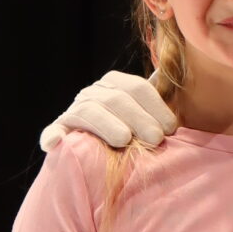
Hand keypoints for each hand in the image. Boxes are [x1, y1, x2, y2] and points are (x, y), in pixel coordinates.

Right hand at [40, 72, 177, 154]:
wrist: (106, 157)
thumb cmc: (138, 135)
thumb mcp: (153, 114)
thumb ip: (165, 97)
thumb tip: (179, 73)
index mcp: (116, 83)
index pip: (138, 88)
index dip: (156, 107)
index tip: (172, 128)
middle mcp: (94, 93)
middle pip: (116, 99)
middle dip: (139, 118)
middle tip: (156, 140)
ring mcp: (74, 111)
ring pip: (89, 111)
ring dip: (107, 124)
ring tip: (124, 140)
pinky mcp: (59, 131)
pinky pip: (54, 131)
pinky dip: (53, 136)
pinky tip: (55, 144)